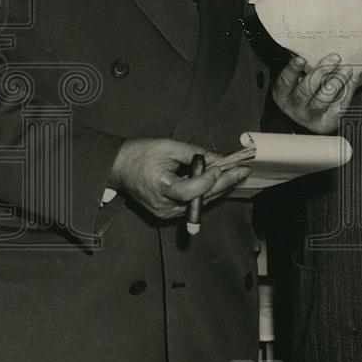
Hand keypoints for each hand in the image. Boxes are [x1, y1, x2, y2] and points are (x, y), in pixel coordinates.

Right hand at [109, 138, 249, 218]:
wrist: (119, 168)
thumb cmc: (140, 154)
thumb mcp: (168, 147)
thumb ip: (195, 154)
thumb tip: (218, 158)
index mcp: (160, 187)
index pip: (191, 190)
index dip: (209, 179)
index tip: (222, 166)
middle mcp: (164, 205)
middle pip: (201, 198)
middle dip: (224, 184)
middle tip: (242, 172)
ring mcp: (166, 213)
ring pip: (200, 203)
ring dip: (218, 189)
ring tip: (236, 175)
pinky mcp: (168, 214)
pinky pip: (193, 205)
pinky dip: (206, 193)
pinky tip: (219, 182)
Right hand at [273, 54, 357, 134]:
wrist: (311, 120)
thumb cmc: (305, 92)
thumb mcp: (297, 82)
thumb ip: (304, 70)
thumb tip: (319, 50)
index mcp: (283, 95)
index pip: (285, 81)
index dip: (292, 70)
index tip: (301, 59)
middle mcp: (295, 107)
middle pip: (306, 90)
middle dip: (321, 72)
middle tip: (335, 58)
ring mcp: (312, 117)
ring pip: (323, 99)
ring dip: (337, 81)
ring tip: (346, 69)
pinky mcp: (329, 121)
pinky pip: (339, 104)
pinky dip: (348, 89)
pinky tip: (352, 77)